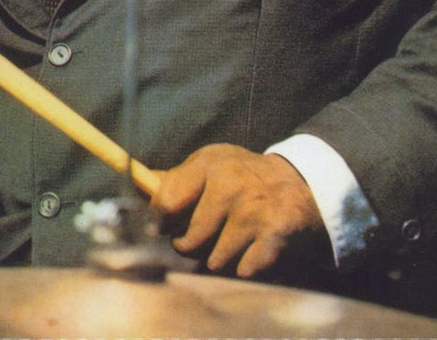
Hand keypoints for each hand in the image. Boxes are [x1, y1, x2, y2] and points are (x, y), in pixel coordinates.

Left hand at [150, 144, 326, 278]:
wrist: (300, 184)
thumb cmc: (241, 176)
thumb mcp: (209, 165)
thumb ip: (175, 178)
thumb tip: (136, 181)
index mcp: (209, 165)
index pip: (167, 201)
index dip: (160, 220)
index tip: (165, 226)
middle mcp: (231, 185)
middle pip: (190, 240)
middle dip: (189, 246)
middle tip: (196, 240)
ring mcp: (254, 211)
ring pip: (215, 260)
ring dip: (218, 259)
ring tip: (228, 241)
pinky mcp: (275, 235)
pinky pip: (243, 270)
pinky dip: (244, 267)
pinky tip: (250, 249)